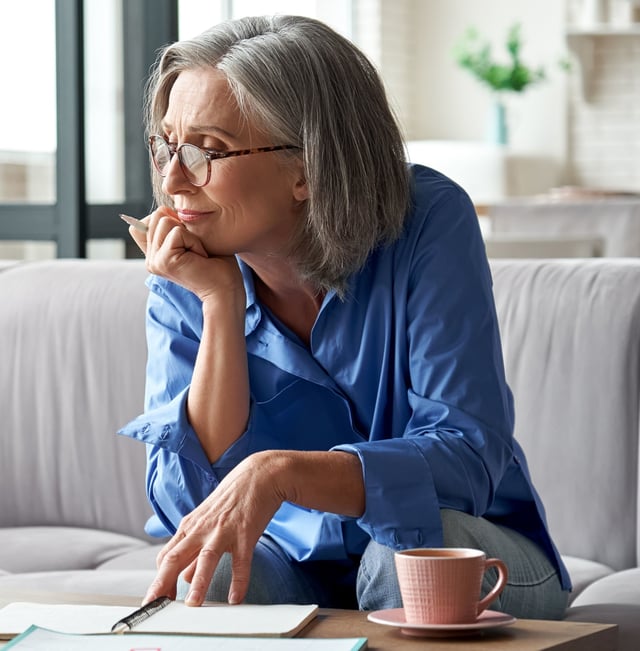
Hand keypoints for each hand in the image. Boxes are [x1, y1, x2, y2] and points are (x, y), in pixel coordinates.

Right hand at [127, 206, 243, 305]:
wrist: (226, 290)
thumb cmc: (217, 264)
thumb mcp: (192, 239)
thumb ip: (174, 225)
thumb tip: (164, 209)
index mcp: (154, 255)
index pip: (145, 222)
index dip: (169, 221)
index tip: (188, 243)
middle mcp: (150, 259)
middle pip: (157, 216)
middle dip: (183, 227)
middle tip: (196, 250)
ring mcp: (154, 261)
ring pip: (165, 220)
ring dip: (190, 235)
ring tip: (198, 254)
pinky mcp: (164, 261)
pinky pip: (177, 232)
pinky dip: (194, 241)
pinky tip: (200, 258)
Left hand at [143, 451, 287, 606]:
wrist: (260, 474)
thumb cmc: (233, 498)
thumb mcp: (208, 522)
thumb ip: (196, 551)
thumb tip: (186, 578)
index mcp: (190, 526)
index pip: (165, 556)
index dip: (159, 581)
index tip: (155, 602)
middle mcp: (202, 529)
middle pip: (175, 558)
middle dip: (162, 584)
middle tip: (155, 607)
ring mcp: (223, 530)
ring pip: (206, 558)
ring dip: (198, 583)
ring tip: (193, 605)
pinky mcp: (245, 532)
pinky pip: (240, 560)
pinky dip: (238, 580)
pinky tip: (235, 597)